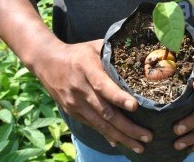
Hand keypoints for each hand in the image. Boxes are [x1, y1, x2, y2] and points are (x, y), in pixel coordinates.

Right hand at [32, 39, 152, 152]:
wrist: (46, 62)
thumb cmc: (78, 53)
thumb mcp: (95, 46)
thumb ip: (115, 51)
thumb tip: (141, 55)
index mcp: (86, 68)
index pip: (103, 85)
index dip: (118, 97)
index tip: (135, 106)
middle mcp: (80, 88)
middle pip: (105, 111)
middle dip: (127, 126)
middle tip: (147, 136)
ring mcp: (75, 103)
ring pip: (100, 124)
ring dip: (121, 137)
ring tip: (139, 146)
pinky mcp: (72, 112)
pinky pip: (92, 126)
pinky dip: (107, 135)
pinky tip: (120, 142)